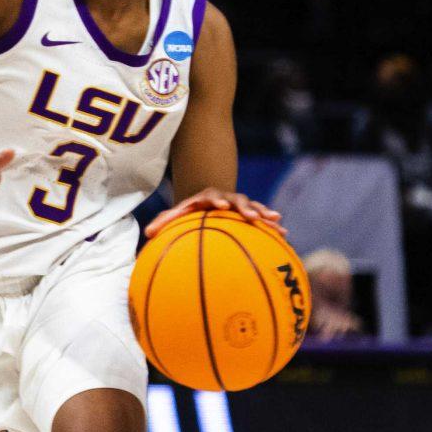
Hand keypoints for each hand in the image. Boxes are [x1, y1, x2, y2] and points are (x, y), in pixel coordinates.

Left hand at [146, 188, 284, 236]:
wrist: (207, 202)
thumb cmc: (189, 213)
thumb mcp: (176, 215)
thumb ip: (163, 222)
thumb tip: (147, 235)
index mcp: (207, 197)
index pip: (211, 196)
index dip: (216, 199)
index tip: (221, 206)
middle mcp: (226, 198)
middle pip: (237, 199)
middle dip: (245, 206)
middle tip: (251, 216)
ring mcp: (239, 204)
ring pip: (254, 206)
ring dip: (264, 213)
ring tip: (277, 220)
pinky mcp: (249, 212)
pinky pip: (262, 217)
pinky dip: (271, 224)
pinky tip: (284, 234)